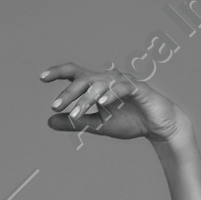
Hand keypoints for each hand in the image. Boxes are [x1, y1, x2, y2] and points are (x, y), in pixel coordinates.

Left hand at [40, 61, 188, 143]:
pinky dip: (110, 95)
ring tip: (75, 114)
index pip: (75, 74)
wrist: (158, 127)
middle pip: (84, 78)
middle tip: (55, 106)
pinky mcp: (138, 88)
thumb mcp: (98, 125)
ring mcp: (123, 81)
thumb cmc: (129, 121)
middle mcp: (108, 79)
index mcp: (97, 85)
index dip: (58, 72)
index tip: (41, 78)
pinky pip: (121, 87)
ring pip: (100, 84)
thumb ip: (75, 122)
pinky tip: (101, 104)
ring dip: (86, 99)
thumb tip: (49, 120)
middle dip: (69, 92)